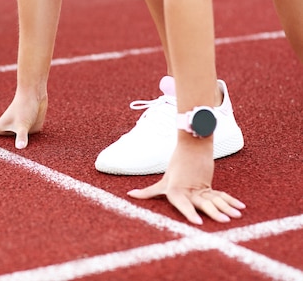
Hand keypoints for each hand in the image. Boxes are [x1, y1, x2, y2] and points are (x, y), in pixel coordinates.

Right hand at [0, 91, 47, 148]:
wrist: (34, 92)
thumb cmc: (26, 107)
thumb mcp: (24, 124)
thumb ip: (21, 136)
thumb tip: (20, 147)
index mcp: (2, 124)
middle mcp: (8, 123)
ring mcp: (16, 120)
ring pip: (2, 123)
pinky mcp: (25, 119)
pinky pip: (13, 124)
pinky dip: (9, 124)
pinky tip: (11, 125)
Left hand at [127, 134, 245, 223]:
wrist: (192, 146)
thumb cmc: (175, 166)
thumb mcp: (162, 181)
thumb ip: (148, 192)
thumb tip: (129, 195)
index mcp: (176, 189)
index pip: (182, 203)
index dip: (189, 212)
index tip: (198, 223)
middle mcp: (190, 190)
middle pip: (203, 203)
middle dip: (214, 213)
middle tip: (224, 221)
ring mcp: (202, 187)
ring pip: (215, 199)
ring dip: (226, 208)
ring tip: (236, 216)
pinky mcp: (211, 185)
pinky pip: (221, 195)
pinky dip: (230, 201)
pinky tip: (241, 207)